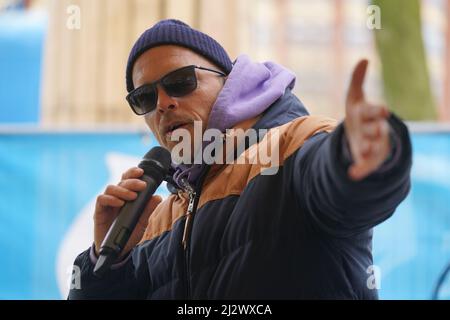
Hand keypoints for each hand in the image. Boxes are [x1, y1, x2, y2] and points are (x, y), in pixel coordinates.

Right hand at [93, 167, 161, 256]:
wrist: (116, 251)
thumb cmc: (128, 234)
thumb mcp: (141, 223)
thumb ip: (148, 210)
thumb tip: (157, 197)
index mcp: (126, 196)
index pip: (128, 179)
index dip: (133, 173)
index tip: (142, 172)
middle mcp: (116, 197)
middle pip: (121, 181)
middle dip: (132, 181)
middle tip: (142, 185)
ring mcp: (107, 204)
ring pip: (111, 188)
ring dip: (123, 190)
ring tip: (132, 196)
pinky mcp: (99, 212)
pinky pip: (101, 200)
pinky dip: (110, 199)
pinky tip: (119, 203)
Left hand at [344, 59, 390, 180]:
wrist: (359, 136)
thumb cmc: (358, 115)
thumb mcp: (354, 98)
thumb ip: (356, 80)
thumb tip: (363, 60)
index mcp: (369, 114)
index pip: (374, 111)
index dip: (377, 111)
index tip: (383, 110)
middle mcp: (374, 129)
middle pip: (376, 129)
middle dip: (375, 129)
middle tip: (376, 129)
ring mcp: (372, 145)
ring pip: (373, 147)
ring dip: (369, 148)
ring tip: (363, 149)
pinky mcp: (367, 160)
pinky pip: (365, 166)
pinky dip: (360, 170)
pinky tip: (353, 174)